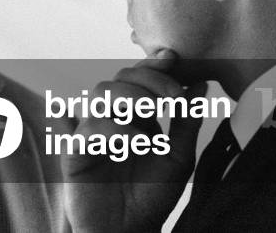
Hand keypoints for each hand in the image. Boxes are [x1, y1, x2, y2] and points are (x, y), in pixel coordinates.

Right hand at [61, 49, 207, 232]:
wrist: (129, 232)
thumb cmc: (151, 196)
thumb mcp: (178, 157)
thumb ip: (186, 121)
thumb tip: (199, 85)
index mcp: (135, 115)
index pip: (138, 77)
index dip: (152, 65)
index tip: (173, 59)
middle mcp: (111, 117)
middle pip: (119, 78)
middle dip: (148, 80)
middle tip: (172, 97)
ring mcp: (92, 132)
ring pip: (101, 93)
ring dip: (130, 96)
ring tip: (153, 113)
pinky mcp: (75, 151)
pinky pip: (90, 126)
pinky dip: (116, 128)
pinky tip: (136, 140)